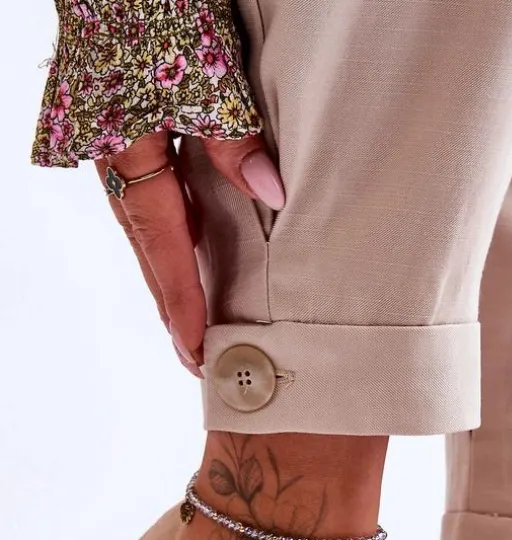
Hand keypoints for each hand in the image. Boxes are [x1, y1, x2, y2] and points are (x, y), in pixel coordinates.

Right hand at [95, 131, 284, 377]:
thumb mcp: (204, 77)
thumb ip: (233, 138)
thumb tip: (271, 194)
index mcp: (125, 146)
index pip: (159, 239)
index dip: (179, 298)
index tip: (195, 347)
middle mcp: (109, 153)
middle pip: (144, 245)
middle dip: (169, 306)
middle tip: (195, 358)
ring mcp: (109, 140)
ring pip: (141, 224)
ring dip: (168, 274)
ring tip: (191, 321)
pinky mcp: (118, 125)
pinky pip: (145, 195)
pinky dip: (167, 234)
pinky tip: (189, 250)